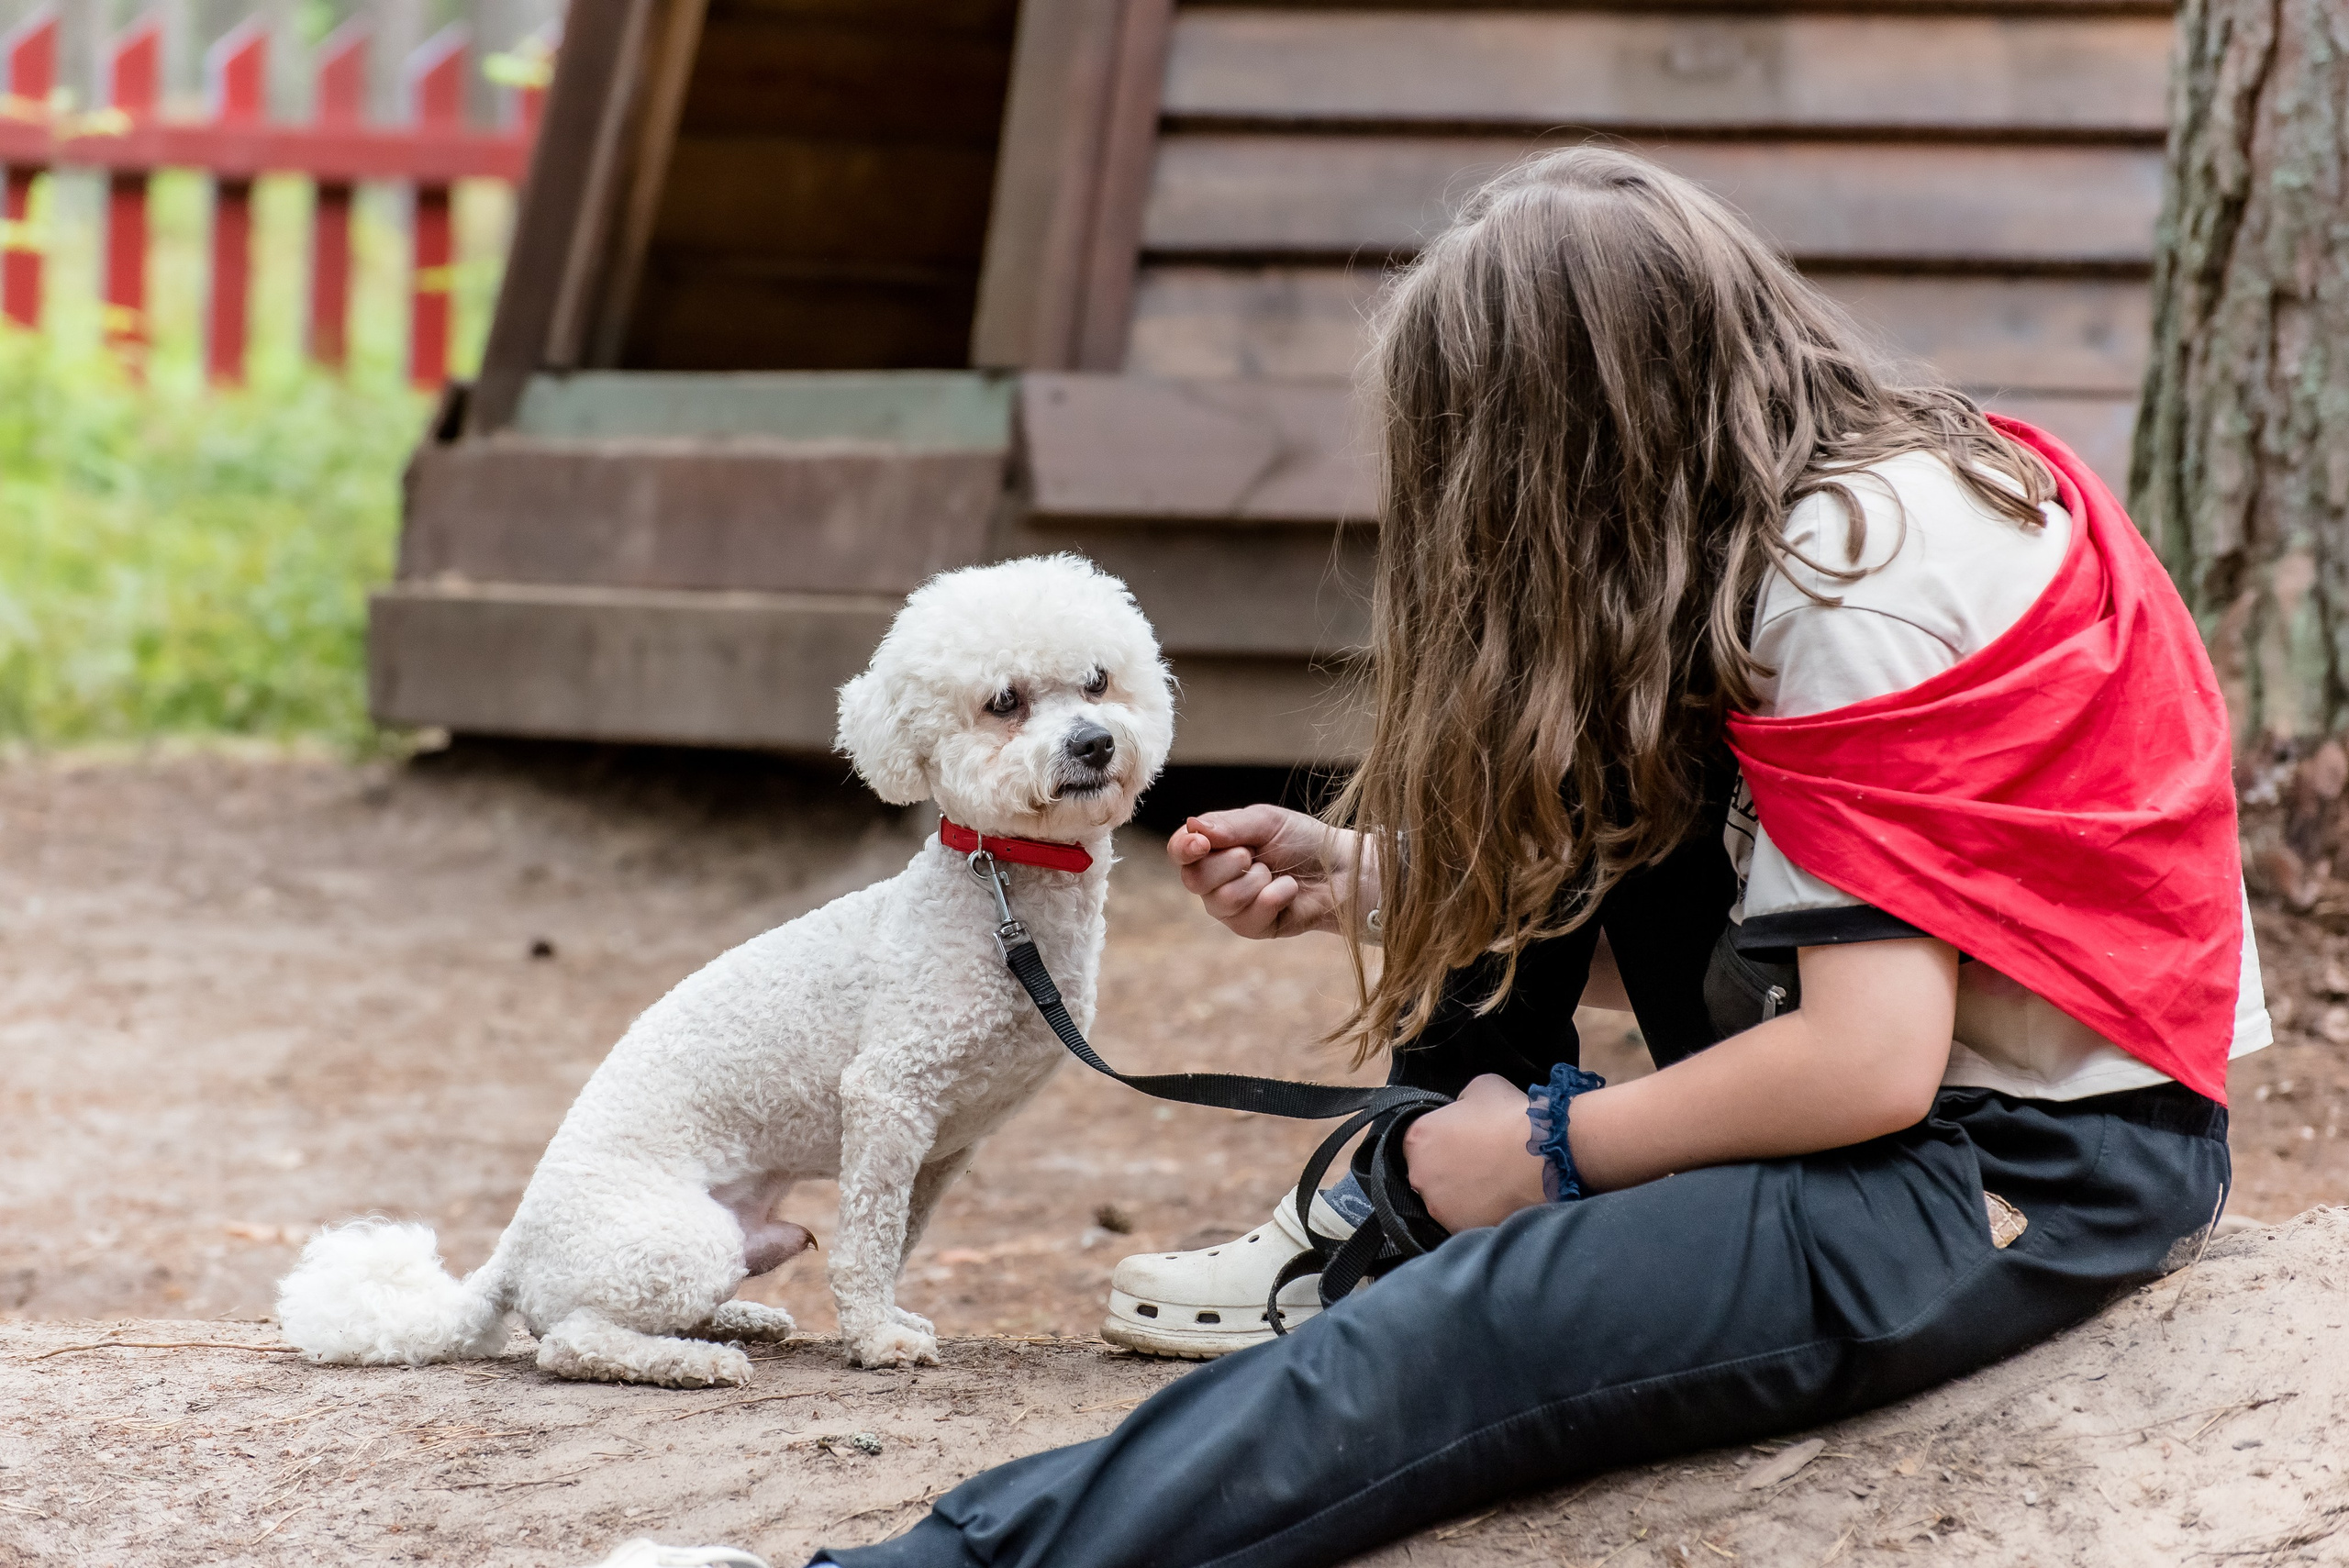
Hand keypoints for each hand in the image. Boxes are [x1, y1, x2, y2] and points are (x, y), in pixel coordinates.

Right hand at [1166, 805, 1369, 939]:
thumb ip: (1229, 825)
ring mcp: (1231, 907)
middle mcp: (1215, 879)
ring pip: (1221, 901)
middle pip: (1194, 879)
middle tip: (1256, 855)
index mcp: (1213, 848)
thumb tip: (1193, 826)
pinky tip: (1288, 890)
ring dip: (1256, 881)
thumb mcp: (1267, 822)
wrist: (1340, 869)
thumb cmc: (1302, 840)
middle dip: (1228, 864)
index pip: (1179, 850)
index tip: (1201, 844)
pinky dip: (1275, 897)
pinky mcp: (1252, 928)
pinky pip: (1249, 917)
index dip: (1183, 848)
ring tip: (1275, 873)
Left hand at [1401, 1074, 1551, 1231]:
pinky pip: (1463, 1220)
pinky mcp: (1459, 1227)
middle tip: (1479, 1163)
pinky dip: (1477, 1213)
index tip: (1461, 1141)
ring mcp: (1438, 1205)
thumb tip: (1461, 1112)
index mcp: (1418, 1137)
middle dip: (1448, 1168)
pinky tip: (1498, 1200)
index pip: (1418, 1140)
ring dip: (1461, 1193)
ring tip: (1492, 1183)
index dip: (1441, 1140)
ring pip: (1444, 1200)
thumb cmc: (1512, 1116)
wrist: (1547, 1153)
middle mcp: (1419, 1174)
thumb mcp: (1479, 1088)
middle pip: (1428, 1172)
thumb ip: (1459, 1102)